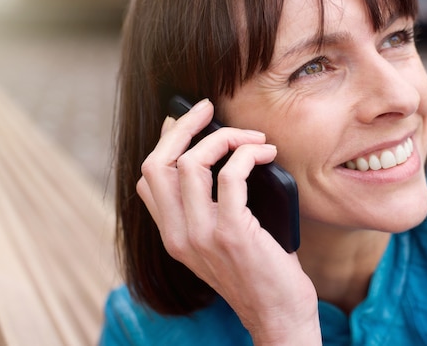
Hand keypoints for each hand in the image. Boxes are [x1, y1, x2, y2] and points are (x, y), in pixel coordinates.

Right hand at [136, 99, 320, 344]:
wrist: (278, 318)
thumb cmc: (260, 275)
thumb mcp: (222, 242)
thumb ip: (212, 208)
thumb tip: (226, 157)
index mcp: (173, 236)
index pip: (147, 179)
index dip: (165, 143)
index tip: (187, 122)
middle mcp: (179, 235)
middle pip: (158, 163)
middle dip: (183, 126)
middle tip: (207, 109)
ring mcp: (202, 235)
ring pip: (192, 162)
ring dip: (227, 137)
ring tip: (254, 138)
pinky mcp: (233, 232)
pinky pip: (231, 174)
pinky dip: (249, 154)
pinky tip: (266, 153)